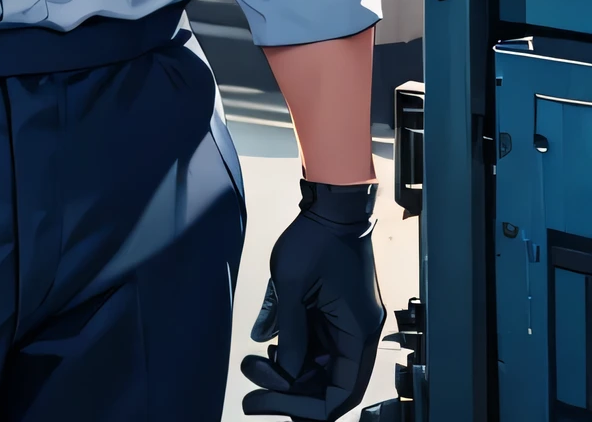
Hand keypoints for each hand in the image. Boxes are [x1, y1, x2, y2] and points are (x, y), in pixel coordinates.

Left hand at [241, 181, 384, 418]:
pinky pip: (316, 343)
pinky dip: (293, 352)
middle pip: (327, 382)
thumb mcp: (292, 284)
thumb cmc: (316, 238)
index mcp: (358, 334)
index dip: (307, 407)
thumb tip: (274, 360)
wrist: (333, 205)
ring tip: (253, 367)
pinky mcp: (335, 312)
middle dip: (289, 391)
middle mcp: (358, 335)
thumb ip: (286, 326)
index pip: (340, 392)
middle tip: (250, 393)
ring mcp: (347, 323)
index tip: (268, 403)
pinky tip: (268, 351)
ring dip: (288, 372)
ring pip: (319, 365)